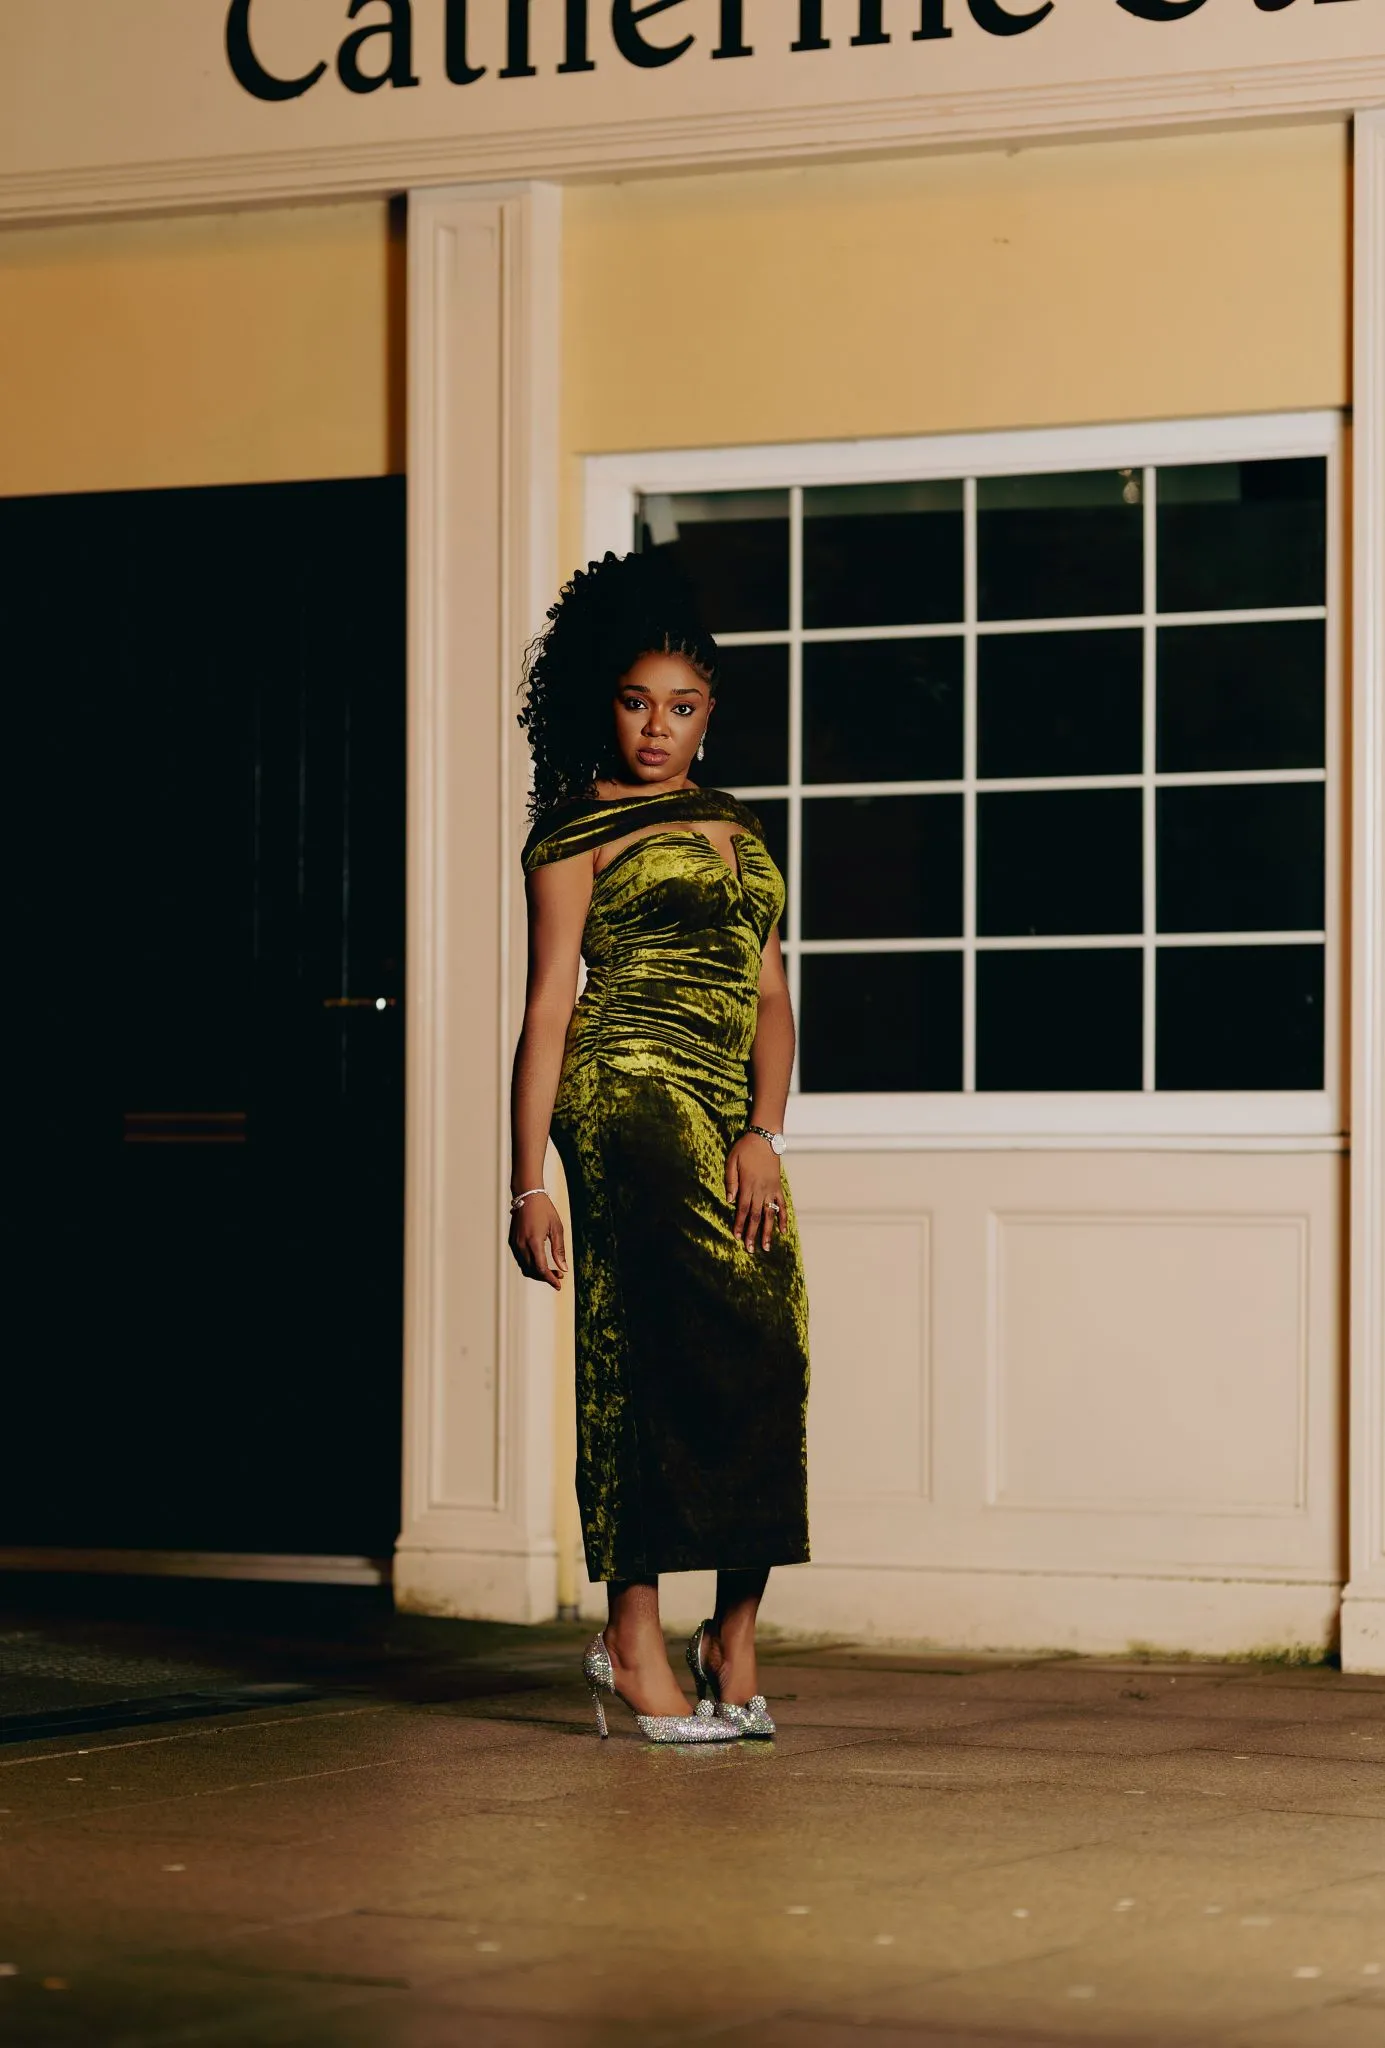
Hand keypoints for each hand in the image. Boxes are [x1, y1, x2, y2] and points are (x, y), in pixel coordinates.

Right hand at [509, 1191, 566, 1288]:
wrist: (527, 1195)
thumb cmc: (544, 1210)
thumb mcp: (557, 1228)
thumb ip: (559, 1250)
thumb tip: (563, 1268)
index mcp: (533, 1242)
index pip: (541, 1269)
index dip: (550, 1279)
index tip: (559, 1285)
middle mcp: (521, 1245)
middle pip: (532, 1271)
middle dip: (545, 1277)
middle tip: (559, 1277)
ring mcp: (515, 1244)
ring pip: (525, 1267)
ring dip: (537, 1273)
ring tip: (552, 1271)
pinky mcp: (512, 1242)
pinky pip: (521, 1260)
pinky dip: (530, 1265)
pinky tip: (541, 1263)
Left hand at [725, 1133, 783, 1253]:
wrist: (765, 1138)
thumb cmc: (745, 1148)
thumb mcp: (731, 1161)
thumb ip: (730, 1181)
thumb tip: (730, 1200)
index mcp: (747, 1185)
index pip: (742, 1209)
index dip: (739, 1224)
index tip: (737, 1237)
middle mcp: (760, 1190)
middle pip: (755, 1216)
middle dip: (752, 1234)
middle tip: (750, 1249)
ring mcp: (771, 1190)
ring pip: (769, 1215)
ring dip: (768, 1232)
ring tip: (767, 1247)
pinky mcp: (778, 1187)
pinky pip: (782, 1206)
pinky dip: (783, 1219)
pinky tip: (783, 1231)